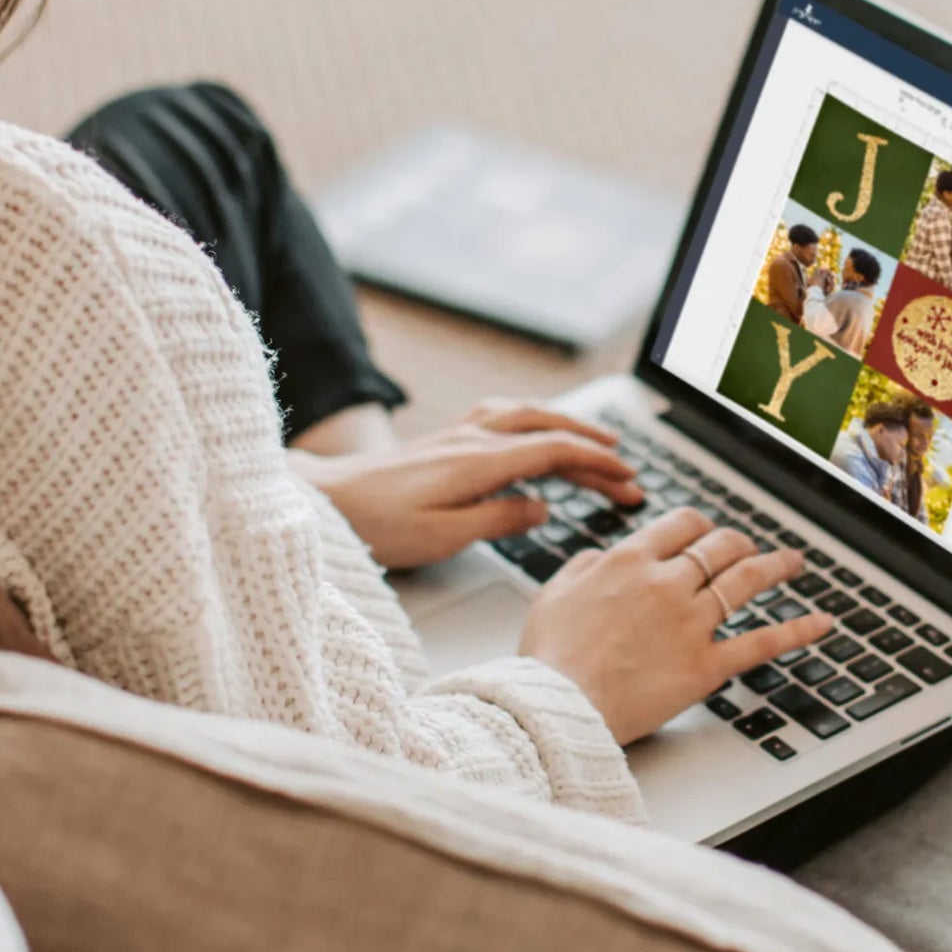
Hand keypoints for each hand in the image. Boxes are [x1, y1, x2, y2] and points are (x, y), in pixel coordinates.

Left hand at [299, 400, 643, 571]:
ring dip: (567, 426)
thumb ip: (498, 520)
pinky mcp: (444, 439)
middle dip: (593, 447)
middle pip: (548, 430)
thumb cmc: (376, 524)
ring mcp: (458, 435)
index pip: (554, 452)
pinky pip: (502, 415)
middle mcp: (472, 439)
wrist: (323, 500)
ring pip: (527, 416)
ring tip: (597, 442)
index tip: (627, 480)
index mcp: (479, 462)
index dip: (596, 464)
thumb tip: (542, 508)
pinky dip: (534, 419)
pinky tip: (537, 428)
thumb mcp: (442, 536)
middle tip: (627, 471)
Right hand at [518, 507, 834, 744]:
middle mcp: (667, 583)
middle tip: (748, 548)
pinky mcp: (707, 665)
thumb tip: (602, 557)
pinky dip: (798, 630)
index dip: (700, 526)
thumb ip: (584, 566)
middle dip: (738, 542)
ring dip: (776, 566)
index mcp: (629, 560)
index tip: (706, 533)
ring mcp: (692, 623)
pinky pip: (762, 642)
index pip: (682, 524)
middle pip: (720, 546)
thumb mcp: (552, 593)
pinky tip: (822, 622)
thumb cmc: (548, 657)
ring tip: (794, 562)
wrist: (558, 705)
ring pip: (746, 581)